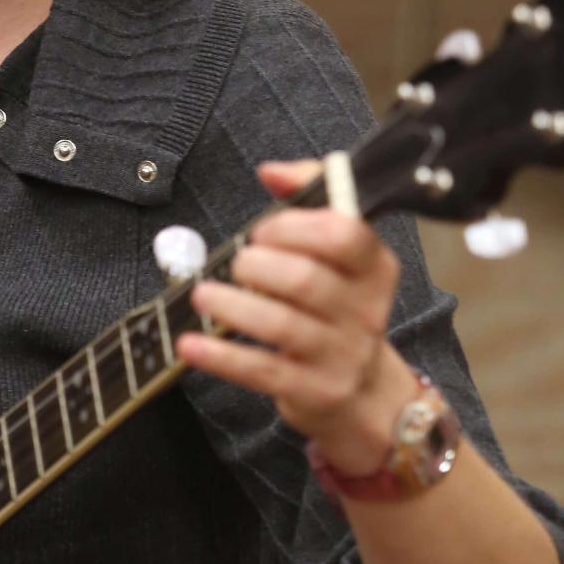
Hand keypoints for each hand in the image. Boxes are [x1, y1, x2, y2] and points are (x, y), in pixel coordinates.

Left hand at [175, 158, 417, 474]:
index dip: (295, 226)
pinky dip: (220, 356)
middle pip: (307, 281)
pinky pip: (262, 371)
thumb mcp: (336, 255)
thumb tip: (272, 171)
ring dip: (234, 306)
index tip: (263, 229)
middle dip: (258, 266)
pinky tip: (190, 343)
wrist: (362, 392)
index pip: (346, 235)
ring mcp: (342, 355)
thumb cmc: (335, 307)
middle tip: (236, 263)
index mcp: (373, 267)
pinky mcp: (315, 391)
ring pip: (283, 327)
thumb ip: (309, 199)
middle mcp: (365, 310)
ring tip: (204, 294)